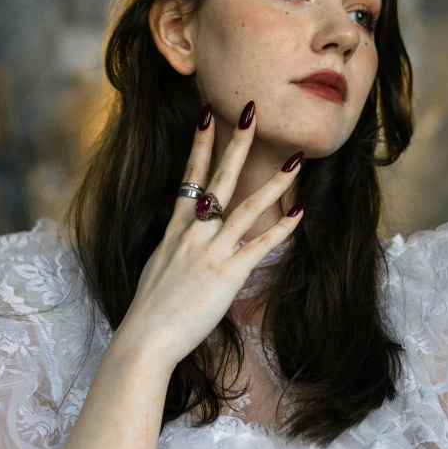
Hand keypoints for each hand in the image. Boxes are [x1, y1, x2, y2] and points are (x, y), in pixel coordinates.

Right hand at [121, 100, 304, 368]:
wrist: (145, 337)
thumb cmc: (148, 309)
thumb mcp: (157, 267)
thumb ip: (175, 248)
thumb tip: (184, 242)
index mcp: (176, 229)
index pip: (190, 176)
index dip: (200, 144)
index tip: (208, 115)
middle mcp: (194, 231)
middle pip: (220, 178)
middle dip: (237, 142)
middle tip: (252, 111)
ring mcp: (212, 250)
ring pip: (249, 206)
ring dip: (275, 181)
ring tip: (296, 160)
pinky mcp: (228, 273)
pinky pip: (261, 244)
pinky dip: (283, 229)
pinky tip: (302, 213)